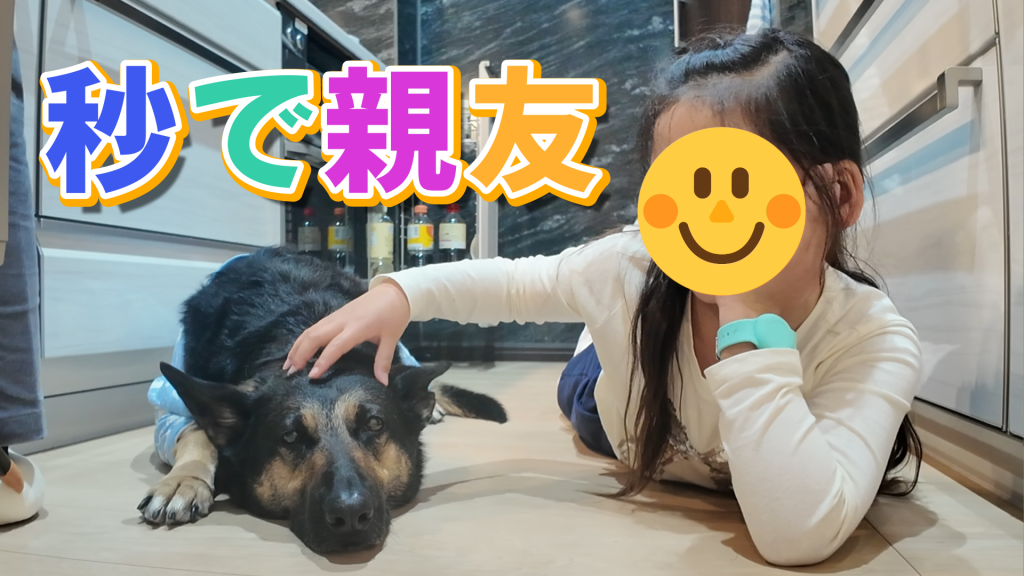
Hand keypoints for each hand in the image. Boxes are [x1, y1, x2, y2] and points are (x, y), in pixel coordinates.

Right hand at [283, 279, 410, 384]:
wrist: (393, 292)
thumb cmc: (393, 316)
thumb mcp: (391, 339)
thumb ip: (383, 361)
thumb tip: (382, 383)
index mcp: (357, 328)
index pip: (336, 346)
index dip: (323, 361)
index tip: (312, 376)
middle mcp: (341, 321)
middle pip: (315, 336)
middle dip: (300, 354)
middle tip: (290, 373)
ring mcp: (336, 317)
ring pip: (311, 331)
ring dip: (297, 347)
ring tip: (287, 365)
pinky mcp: (334, 315)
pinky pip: (314, 327)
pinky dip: (303, 340)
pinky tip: (297, 351)